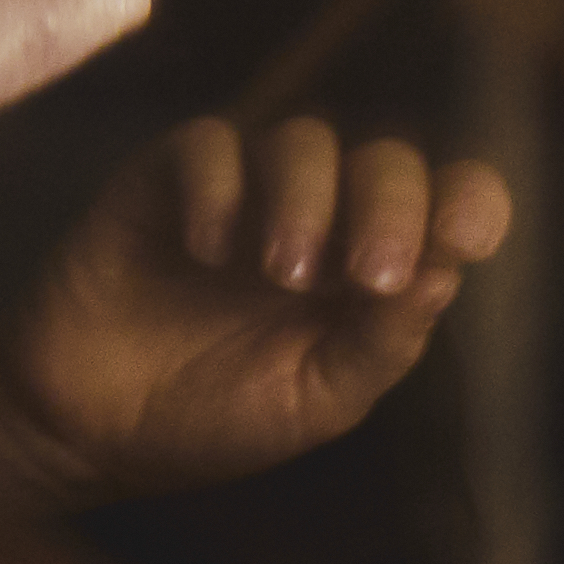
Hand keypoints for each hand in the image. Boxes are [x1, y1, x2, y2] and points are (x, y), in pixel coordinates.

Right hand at [0, 118, 514, 527]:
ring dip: (307, 200)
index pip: (448, 205)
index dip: (470, 201)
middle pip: (386, 159)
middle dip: (391, 207)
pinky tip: (207, 250)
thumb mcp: (320, 399)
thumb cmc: (217, 416)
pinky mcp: (165, 179)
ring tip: (280, 274)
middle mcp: (324, 220)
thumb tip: (445, 276)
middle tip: (367, 275)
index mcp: (376, 272)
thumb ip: (383, 342)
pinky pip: (208, 144)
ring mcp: (245, 192)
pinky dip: (219, 187)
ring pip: (303, 139)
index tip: (465, 238)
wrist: (94, 423)